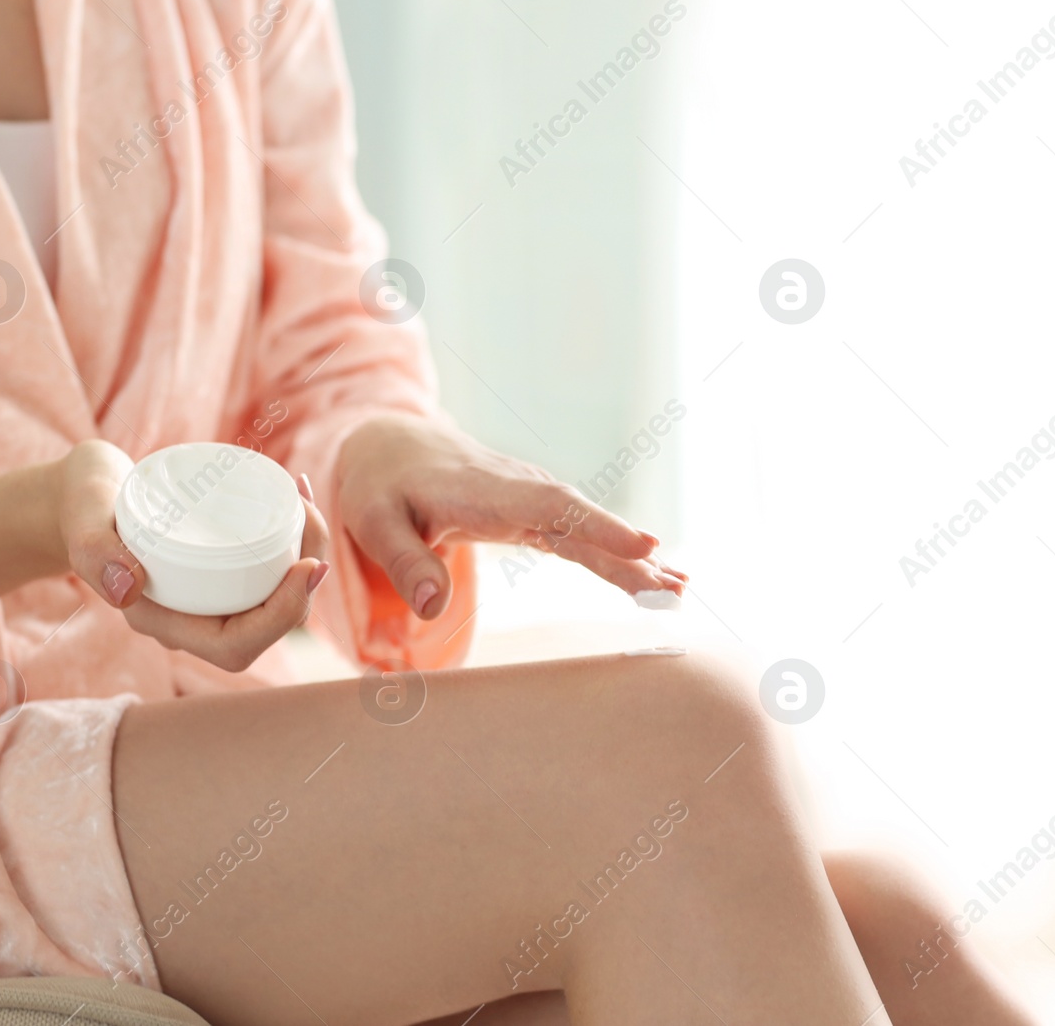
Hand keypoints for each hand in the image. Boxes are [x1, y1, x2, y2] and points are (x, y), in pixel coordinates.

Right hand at [50, 439, 329, 671]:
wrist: (83, 494)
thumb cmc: (82, 504)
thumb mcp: (81, 517)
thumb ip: (92, 550)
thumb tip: (130, 587)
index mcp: (162, 622)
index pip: (236, 645)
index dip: (281, 616)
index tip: (307, 565)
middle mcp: (192, 619)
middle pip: (269, 624)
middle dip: (306, 581)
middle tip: (309, 515)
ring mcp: (209, 598)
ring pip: (276, 598)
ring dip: (305, 555)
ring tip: (304, 502)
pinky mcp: (222, 572)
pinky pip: (269, 572)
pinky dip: (292, 540)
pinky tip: (298, 500)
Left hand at [334, 413, 687, 619]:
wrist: (392, 446)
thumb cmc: (382, 486)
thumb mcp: (374, 523)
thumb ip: (404, 562)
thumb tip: (433, 609)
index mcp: (484, 490)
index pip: (549, 507)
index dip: (598, 527)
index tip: (644, 546)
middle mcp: (520, 489)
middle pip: (584, 522)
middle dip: (631, 555)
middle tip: (675, 588)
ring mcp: (533, 499)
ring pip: (591, 529)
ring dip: (636, 559)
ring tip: (680, 590)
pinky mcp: (538, 512)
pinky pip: (583, 535)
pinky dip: (619, 556)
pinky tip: (656, 577)